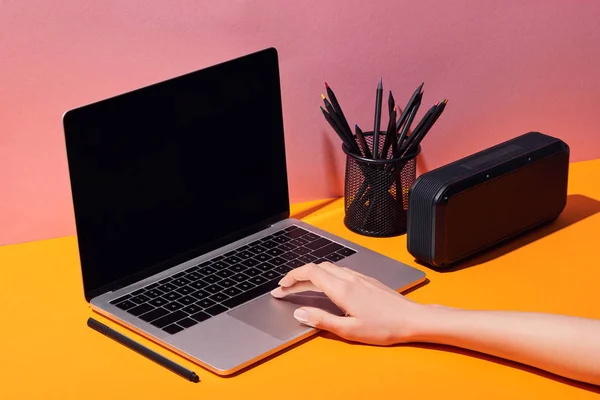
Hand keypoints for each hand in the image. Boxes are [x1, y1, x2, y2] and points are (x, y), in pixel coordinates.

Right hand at [270, 262, 428, 345]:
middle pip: (317, 268)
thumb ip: (321, 320)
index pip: (310, 272)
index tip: (281, 286)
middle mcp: (349, 278)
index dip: (291, 277)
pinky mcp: (367, 279)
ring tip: (302, 287)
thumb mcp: (349, 330)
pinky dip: (326, 275)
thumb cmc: (384, 327)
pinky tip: (327, 286)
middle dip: (298, 276)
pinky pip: (340, 271)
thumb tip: (300, 313)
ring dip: (312, 275)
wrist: (412, 318)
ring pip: (329, 268)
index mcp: (342, 289)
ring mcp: (359, 277)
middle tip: (286, 289)